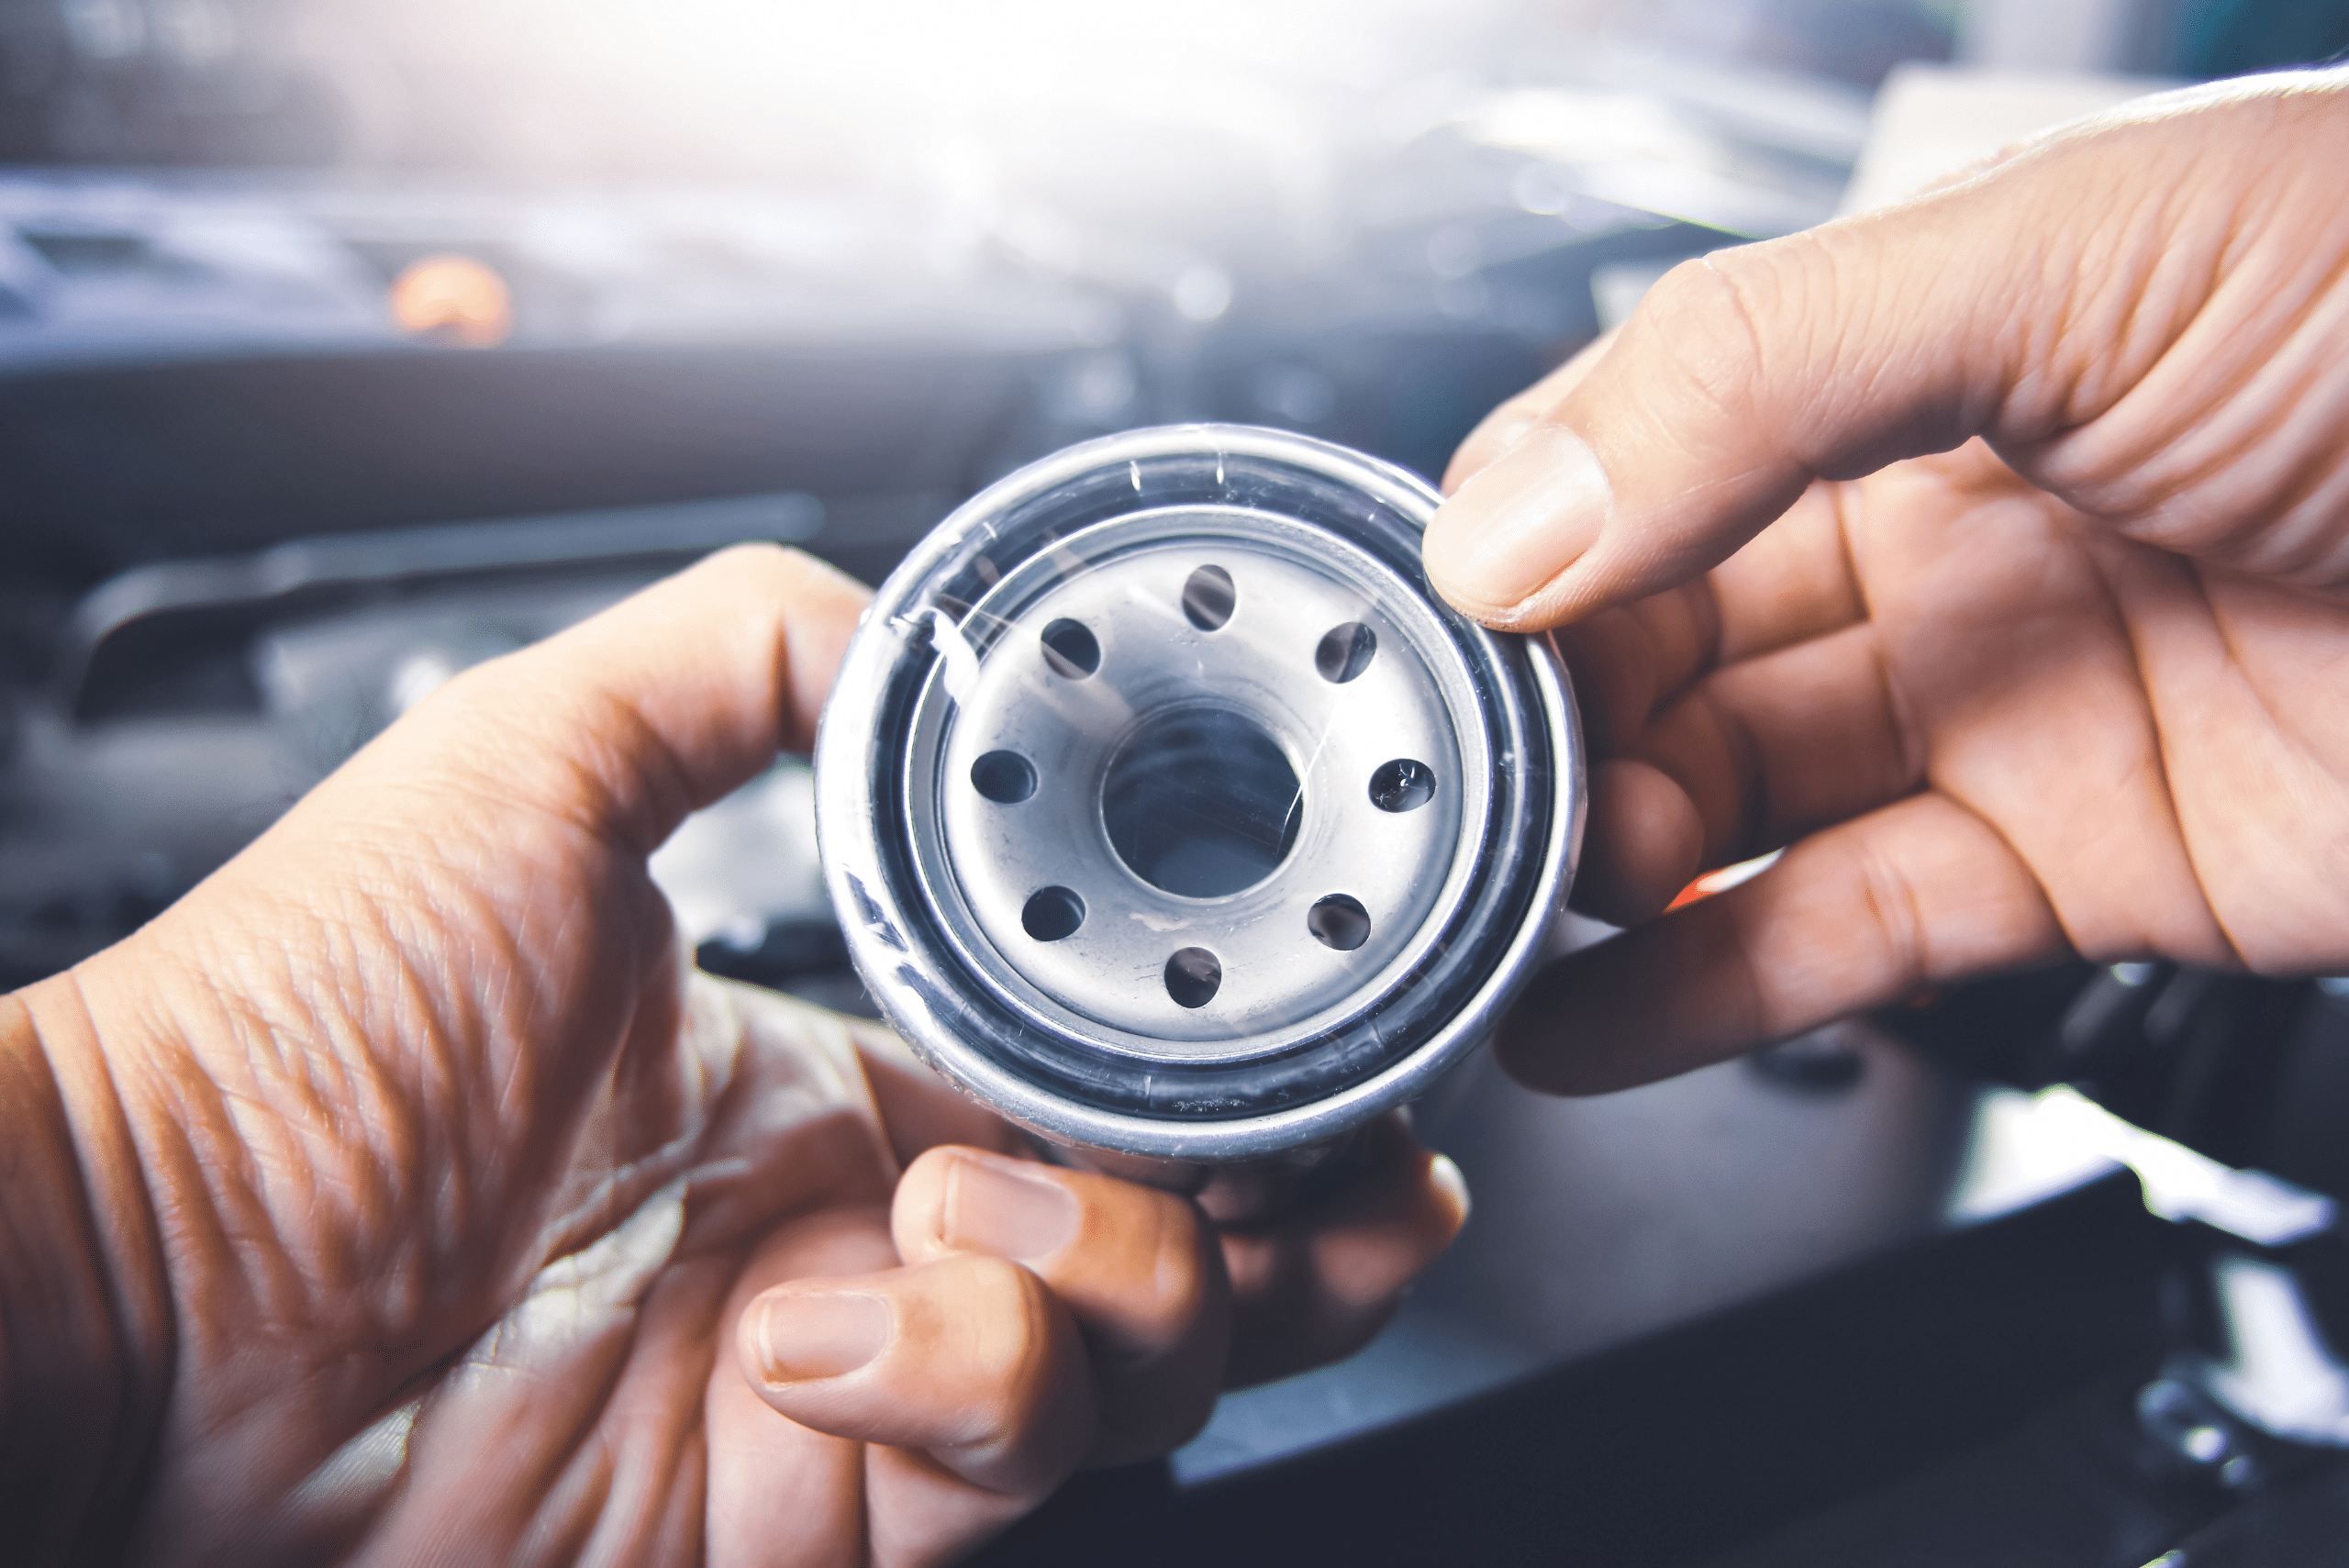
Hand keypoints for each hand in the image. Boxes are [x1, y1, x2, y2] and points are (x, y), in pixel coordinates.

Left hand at [0, 547, 1465, 1565]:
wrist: (157, 1278)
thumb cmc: (303, 1027)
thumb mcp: (536, 763)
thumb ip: (736, 653)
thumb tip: (923, 624)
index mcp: (871, 1080)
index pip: (1134, 1089)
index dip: (1259, 1077)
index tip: (1326, 1036)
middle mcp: (902, 1242)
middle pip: (1207, 1252)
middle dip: (1313, 1217)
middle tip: (1344, 1174)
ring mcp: (877, 1388)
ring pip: (1153, 1368)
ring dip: (1121, 1278)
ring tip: (960, 1211)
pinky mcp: (829, 1513)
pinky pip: (1005, 1460)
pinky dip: (963, 1381)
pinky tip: (823, 1324)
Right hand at [1421, 69, 2348, 1092]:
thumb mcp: (2072, 258)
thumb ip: (1761, 373)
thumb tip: (1511, 520)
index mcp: (1926, 350)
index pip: (1645, 446)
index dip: (1533, 537)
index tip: (1449, 623)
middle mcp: (1947, 525)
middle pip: (1667, 637)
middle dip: (1560, 714)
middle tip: (1486, 782)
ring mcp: (2004, 703)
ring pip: (1739, 798)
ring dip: (1614, 857)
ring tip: (1533, 892)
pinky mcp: (2076, 870)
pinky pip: (1848, 938)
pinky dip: (1711, 999)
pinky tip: (1589, 1024)